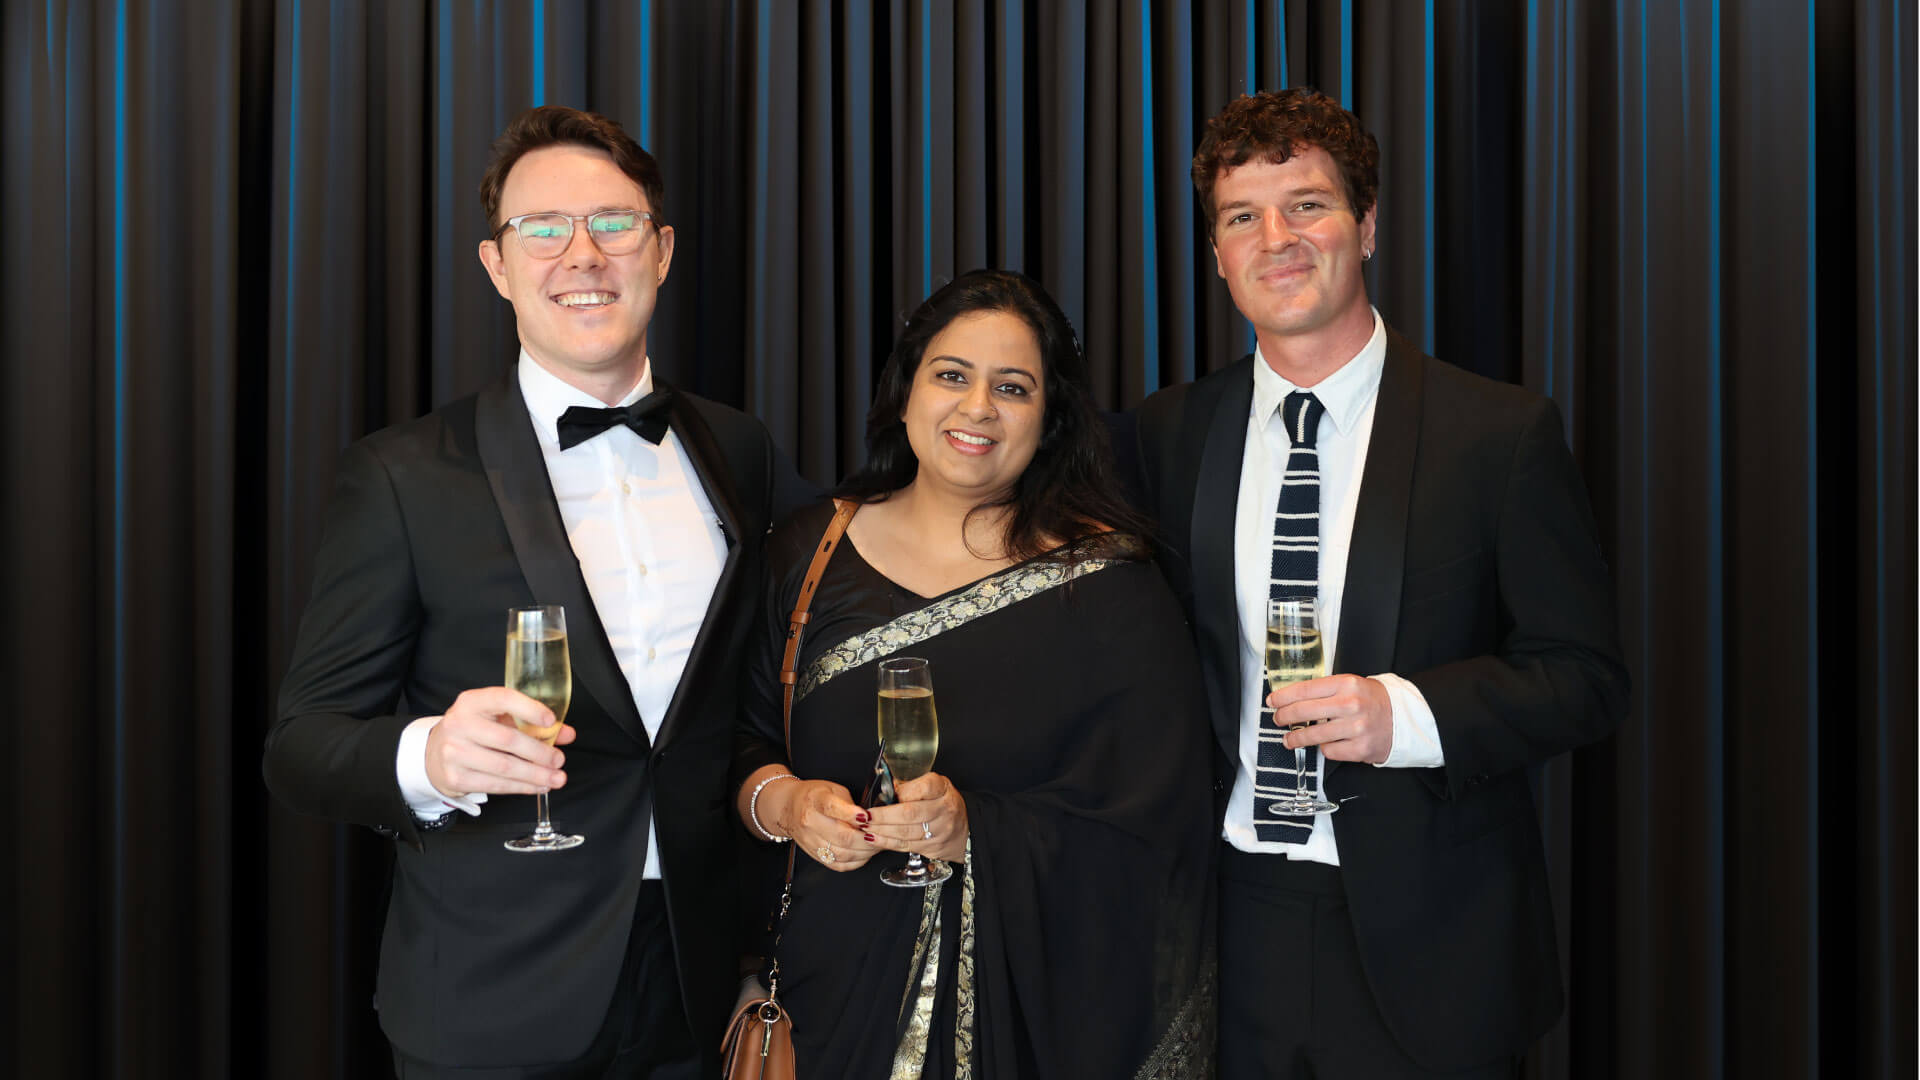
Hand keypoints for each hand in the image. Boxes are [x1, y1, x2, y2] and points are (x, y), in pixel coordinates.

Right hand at [424, 687, 575, 797]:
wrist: (434, 754)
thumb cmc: (473, 732)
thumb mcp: (497, 718)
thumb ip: (530, 722)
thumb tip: (565, 733)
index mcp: (471, 702)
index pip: (503, 699)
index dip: (529, 709)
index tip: (551, 720)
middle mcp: (459, 724)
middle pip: (508, 740)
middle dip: (539, 752)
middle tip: (559, 759)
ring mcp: (454, 753)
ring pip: (504, 767)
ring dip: (535, 775)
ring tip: (556, 778)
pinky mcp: (455, 777)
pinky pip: (496, 785)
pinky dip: (522, 787)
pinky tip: (538, 786)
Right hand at [762, 777, 876, 871]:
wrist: (789, 807)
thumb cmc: (814, 796)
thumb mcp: (833, 789)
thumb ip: (850, 803)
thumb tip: (869, 818)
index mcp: (816, 801)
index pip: (834, 809)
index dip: (854, 815)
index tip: (868, 817)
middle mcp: (810, 823)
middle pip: (843, 837)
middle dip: (867, 839)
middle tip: (881, 835)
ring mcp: (811, 841)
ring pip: (843, 854)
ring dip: (864, 852)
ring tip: (877, 845)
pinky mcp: (814, 855)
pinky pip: (838, 865)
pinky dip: (856, 862)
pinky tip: (865, 854)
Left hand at [865, 771, 967, 862]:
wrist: (966, 831)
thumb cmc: (944, 804)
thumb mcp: (935, 786)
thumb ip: (912, 786)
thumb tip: (887, 787)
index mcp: (942, 789)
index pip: (923, 788)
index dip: (901, 792)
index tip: (884, 794)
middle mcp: (943, 810)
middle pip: (910, 813)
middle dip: (883, 816)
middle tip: (865, 815)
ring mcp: (939, 831)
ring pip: (905, 832)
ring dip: (881, 830)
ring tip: (865, 826)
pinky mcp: (931, 847)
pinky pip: (905, 845)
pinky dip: (886, 842)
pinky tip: (873, 837)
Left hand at [1268, 674, 1393, 763]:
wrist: (1403, 719)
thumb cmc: (1372, 701)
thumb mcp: (1351, 685)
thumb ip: (1325, 690)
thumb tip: (1291, 698)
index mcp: (1346, 684)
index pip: (1305, 689)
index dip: (1283, 696)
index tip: (1272, 701)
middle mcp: (1350, 704)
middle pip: (1303, 711)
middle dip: (1284, 717)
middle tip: (1278, 719)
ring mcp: (1356, 727)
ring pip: (1313, 735)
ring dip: (1296, 738)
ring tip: (1290, 739)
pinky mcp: (1360, 748)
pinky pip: (1329, 751)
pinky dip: (1324, 748)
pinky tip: (1326, 743)